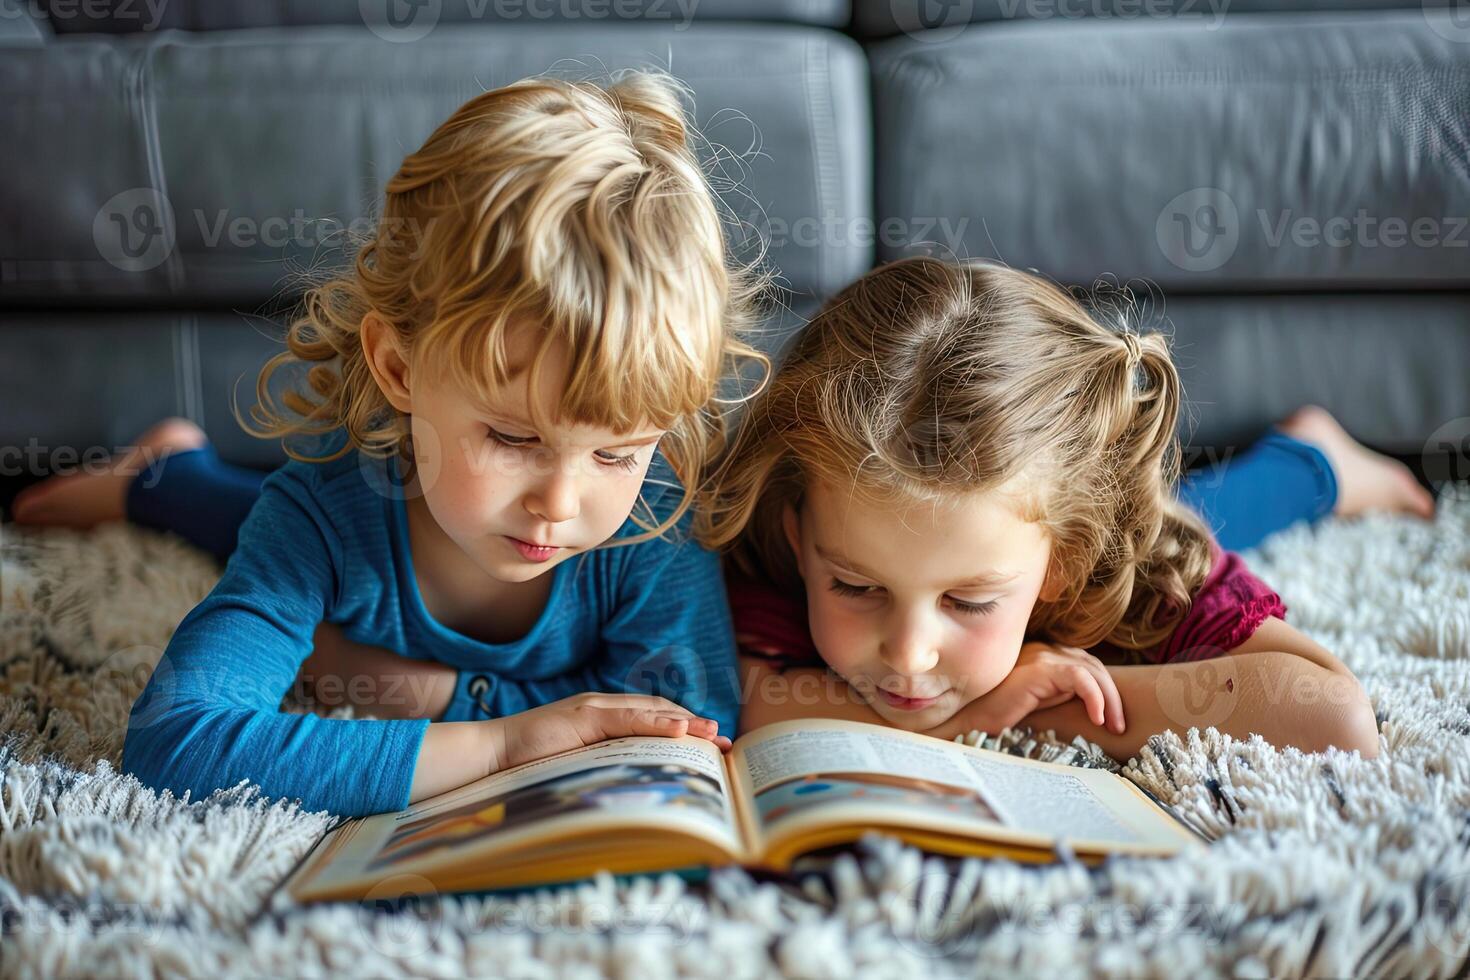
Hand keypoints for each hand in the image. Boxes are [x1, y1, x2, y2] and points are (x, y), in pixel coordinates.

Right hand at [485, 693, 731, 774]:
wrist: (492, 752)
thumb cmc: (529, 763)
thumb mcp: (575, 762)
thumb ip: (602, 762)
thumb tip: (633, 781)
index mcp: (601, 717)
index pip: (650, 717)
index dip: (682, 725)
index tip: (709, 741)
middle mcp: (601, 706)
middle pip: (657, 711)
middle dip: (692, 724)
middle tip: (723, 739)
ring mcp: (593, 708)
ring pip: (648, 711)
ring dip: (684, 722)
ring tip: (712, 734)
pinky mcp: (583, 716)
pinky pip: (627, 718)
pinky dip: (655, 723)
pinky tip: (678, 731)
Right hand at [926, 641, 1124, 739]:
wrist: (967, 716)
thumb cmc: (995, 712)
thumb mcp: (1036, 702)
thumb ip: (1058, 693)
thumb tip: (1092, 705)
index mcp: (1044, 655)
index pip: (1086, 665)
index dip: (1104, 690)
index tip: (1111, 720)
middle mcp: (1045, 650)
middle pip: (1093, 665)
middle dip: (1112, 696)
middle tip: (1118, 725)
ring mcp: (1042, 656)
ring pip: (1091, 669)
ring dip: (1108, 698)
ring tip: (1111, 725)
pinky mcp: (1040, 668)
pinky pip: (1080, 678)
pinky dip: (1095, 697)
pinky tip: (1097, 717)